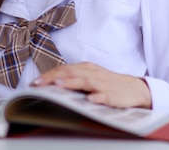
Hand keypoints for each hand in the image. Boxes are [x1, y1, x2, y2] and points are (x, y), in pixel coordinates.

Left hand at [31, 62, 151, 108]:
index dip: (48, 75)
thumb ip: (73, 78)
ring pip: (85, 81)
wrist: (133, 88)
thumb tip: (51, 83)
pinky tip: (90, 99)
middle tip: (39, 83)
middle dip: (53, 77)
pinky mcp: (112, 94)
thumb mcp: (89, 77)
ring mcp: (102, 83)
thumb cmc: (107, 83)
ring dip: (71, 82)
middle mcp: (92, 73)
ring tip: (59, 85)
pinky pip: (104, 95)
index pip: (63, 69)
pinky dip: (97, 96)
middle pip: (70, 73)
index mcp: (85, 68)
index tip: (35, 82)